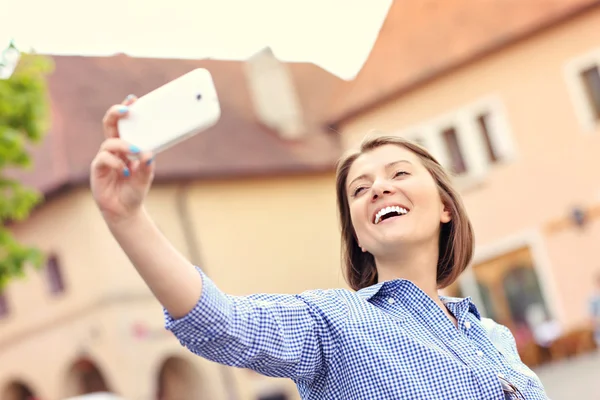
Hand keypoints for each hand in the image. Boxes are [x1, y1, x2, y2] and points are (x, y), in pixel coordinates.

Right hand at [91, 95, 154, 223]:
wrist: (124, 211)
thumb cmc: (134, 191)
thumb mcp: (145, 178)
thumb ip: (147, 166)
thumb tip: (150, 153)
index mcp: (126, 147)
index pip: (124, 125)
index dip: (126, 111)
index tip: (134, 99)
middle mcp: (114, 150)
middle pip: (110, 125)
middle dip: (116, 113)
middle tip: (126, 109)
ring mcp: (105, 159)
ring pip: (109, 143)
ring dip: (123, 145)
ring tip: (136, 152)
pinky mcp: (97, 170)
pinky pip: (103, 159)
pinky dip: (115, 162)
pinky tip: (125, 171)